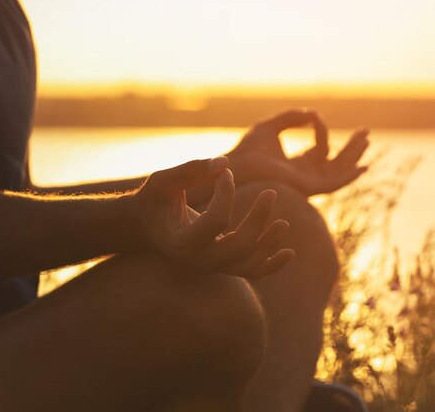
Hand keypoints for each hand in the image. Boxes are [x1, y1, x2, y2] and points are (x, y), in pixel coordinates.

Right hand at [131, 157, 294, 278]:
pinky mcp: (221, 266)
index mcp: (180, 242)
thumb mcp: (164, 181)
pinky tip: (289, 251)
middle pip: (238, 247)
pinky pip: (250, 272)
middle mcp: (196, 261)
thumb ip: (191, 170)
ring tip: (284, 223)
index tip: (226, 172)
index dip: (227, 194)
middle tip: (271, 193)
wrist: (144, 228)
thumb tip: (225, 163)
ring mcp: (210, 267)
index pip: (215, 222)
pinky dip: (271, 264)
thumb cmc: (153, 201)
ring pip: (248, 264)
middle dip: (258, 220)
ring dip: (269, 244)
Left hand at [229, 109, 369, 195]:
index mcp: (297, 164)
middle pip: (335, 162)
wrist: (240, 164)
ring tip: (366, 140)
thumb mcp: (272, 126)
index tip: (313, 117)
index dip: (321, 130)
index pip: (319, 149)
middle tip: (365, 132)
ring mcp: (308, 183)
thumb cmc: (249, 149)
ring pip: (339, 171)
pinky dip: (350, 176)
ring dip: (354, 156)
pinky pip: (334, 184)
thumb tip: (312, 113)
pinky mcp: (308, 188)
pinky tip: (363, 166)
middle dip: (351, 148)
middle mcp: (305, 176)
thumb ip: (291, 117)